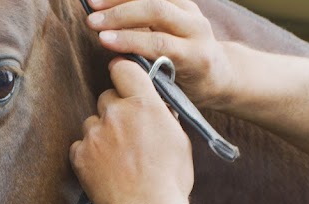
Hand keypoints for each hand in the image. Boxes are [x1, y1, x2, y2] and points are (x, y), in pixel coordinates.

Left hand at [70, 58, 194, 203]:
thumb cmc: (169, 180)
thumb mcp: (179, 140)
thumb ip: (163, 117)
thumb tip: (157, 108)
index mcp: (144, 104)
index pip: (124, 69)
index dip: (123, 73)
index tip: (123, 80)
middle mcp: (116, 113)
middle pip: (106, 97)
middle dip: (115, 110)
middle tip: (126, 133)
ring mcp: (95, 134)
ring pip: (92, 122)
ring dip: (101, 134)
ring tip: (117, 158)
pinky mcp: (80, 154)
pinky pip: (80, 146)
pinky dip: (89, 155)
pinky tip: (105, 169)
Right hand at [85, 0, 233, 109]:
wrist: (216, 71)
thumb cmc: (189, 88)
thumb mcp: (172, 90)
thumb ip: (148, 75)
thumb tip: (116, 61)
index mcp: (196, 56)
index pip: (160, 43)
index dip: (129, 40)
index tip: (102, 40)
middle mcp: (198, 29)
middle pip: (157, 11)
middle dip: (121, 14)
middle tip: (92, 21)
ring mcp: (191, 11)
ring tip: (92, 3)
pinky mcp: (183, 2)